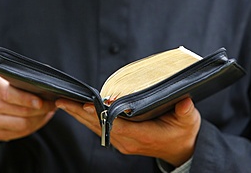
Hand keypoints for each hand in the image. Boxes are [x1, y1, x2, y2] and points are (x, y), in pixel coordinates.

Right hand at [0, 72, 55, 140]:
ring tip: (47, 111)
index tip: (41, 101)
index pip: (10, 94)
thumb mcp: (5, 75)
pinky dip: (33, 127)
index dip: (27, 99)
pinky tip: (39, 119)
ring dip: (39, 118)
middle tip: (53, 104)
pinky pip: (20, 133)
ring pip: (23, 124)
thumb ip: (24, 75)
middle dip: (42, 109)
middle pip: (21, 111)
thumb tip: (47, 79)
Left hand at [55, 97, 200, 166]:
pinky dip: (87, 120)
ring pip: (96, 128)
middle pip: (99, 126)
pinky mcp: (120, 140)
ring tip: (63, 104)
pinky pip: (100, 130)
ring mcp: (122, 142)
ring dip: (79, 116)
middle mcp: (128, 141)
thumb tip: (184, 101)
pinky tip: (77, 111)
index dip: (100, 114)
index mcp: (143, 136)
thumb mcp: (188, 120)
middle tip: (62, 101)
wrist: (180, 150)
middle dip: (79, 113)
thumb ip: (185, 111)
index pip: (116, 125)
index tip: (85, 104)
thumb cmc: (183, 132)